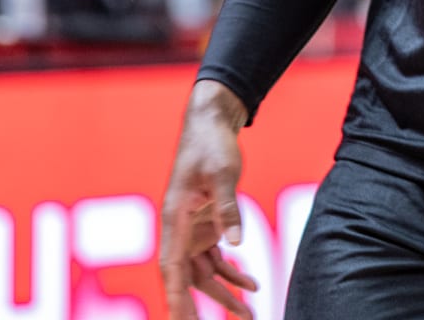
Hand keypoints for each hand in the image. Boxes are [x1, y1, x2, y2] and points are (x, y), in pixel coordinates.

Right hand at [160, 82, 258, 318]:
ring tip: (250, 312)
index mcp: (174, 217)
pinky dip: (232, 271)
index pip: (171, 266)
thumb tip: (236, 242)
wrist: (212, 122)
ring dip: (225, 292)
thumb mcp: (222, 172)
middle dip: (203, 306)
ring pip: (205, 271)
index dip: (176, 295)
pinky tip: (251, 282)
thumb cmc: (211, 144)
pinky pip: (216, 257)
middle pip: (188, 277)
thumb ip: (227, 208)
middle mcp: (179, 228)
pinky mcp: (206, 224)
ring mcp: (192, 228)